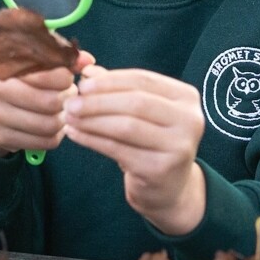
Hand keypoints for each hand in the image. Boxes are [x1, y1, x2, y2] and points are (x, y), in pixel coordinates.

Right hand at [0, 54, 89, 157]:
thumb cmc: (18, 76)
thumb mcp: (33, 59)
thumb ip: (60, 56)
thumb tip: (87, 61)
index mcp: (2, 64)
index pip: (46, 74)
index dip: (65, 76)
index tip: (66, 76)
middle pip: (50, 102)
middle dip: (67, 98)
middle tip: (69, 93)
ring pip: (50, 125)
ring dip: (64, 117)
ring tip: (63, 108)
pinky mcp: (3, 138)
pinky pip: (46, 142)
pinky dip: (57, 134)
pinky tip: (54, 122)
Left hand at [61, 65, 204, 234]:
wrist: (169, 188)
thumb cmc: (151, 142)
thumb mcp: (140, 112)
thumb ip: (117, 89)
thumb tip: (87, 71)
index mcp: (187, 97)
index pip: (143, 80)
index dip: (110, 80)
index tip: (82, 83)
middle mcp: (189, 120)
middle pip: (135, 102)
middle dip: (98, 101)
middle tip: (70, 102)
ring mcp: (178, 146)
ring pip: (126, 126)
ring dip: (92, 120)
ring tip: (69, 117)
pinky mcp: (161, 169)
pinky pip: (118, 149)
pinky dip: (92, 139)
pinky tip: (75, 133)